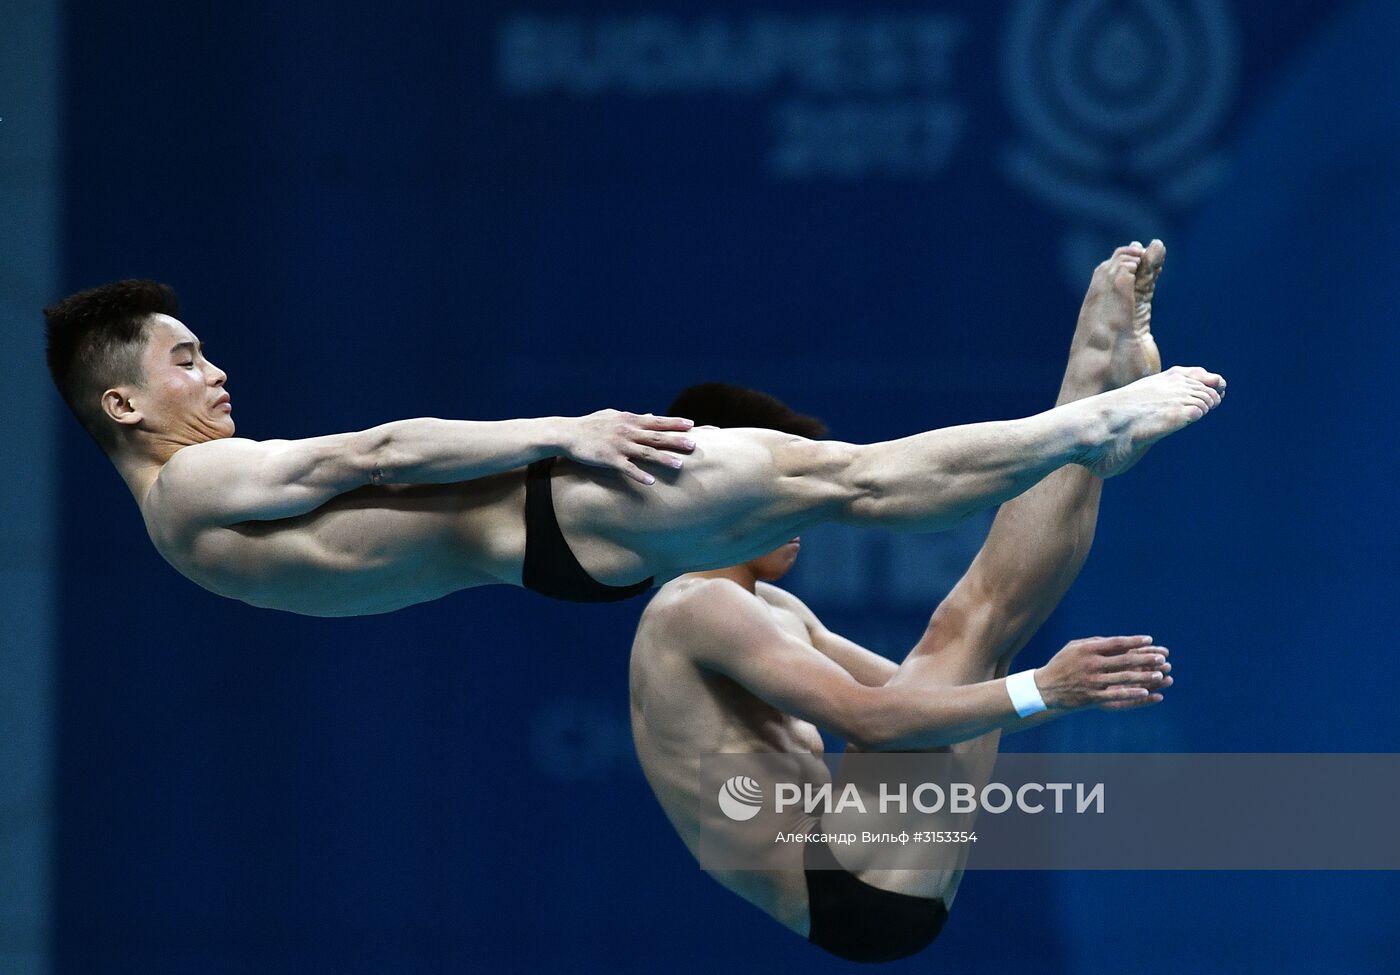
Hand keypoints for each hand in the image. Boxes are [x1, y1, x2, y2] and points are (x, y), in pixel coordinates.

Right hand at [561, 410, 696, 484]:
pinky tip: (651, 482)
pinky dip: (639, 474)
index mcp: (629, 420)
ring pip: (645, 452)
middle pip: (656, 437)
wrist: (567, 433)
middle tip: (694, 445)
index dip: (675, 423)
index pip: (657, 421)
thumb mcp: (614, 416)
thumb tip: (651, 415)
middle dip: (676, 440)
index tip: (692, 425)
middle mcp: (627, 431)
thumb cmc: (591, 425)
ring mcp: (619, 445)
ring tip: (679, 465)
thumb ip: (634, 417)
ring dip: (663, 459)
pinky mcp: (609, 459)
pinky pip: (627, 468)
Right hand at [1034, 635, 1171, 711]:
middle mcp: (1090, 664)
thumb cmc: (1062, 664)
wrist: (1044, 688)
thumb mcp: (1074, 647)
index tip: (1149, 640)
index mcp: (1087, 649)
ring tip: (1160, 674)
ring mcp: (1092, 682)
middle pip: (1124, 660)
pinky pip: (1116, 695)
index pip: (1116, 643)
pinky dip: (1132, 694)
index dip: (1134, 641)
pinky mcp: (1092, 697)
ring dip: (1144, 676)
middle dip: (1145, 659)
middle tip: (1162, 658)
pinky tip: (1146, 692)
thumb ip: (1096, 642)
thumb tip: (1120, 641)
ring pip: (1123, 678)